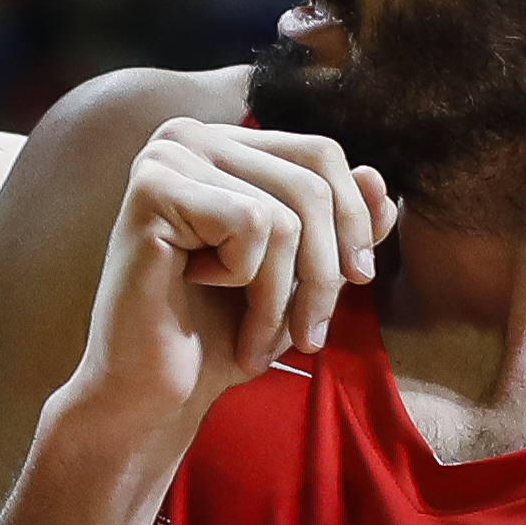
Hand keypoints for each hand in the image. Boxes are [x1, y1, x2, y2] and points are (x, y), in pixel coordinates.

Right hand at [63, 120, 391, 444]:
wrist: (149, 388)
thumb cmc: (218, 332)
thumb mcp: (301, 273)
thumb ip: (340, 223)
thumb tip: (375, 176)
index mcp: (222, 145)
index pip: (320, 155)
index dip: (353, 220)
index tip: (358, 280)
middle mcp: (190, 136)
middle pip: (311, 182)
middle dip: (324, 269)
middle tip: (309, 335)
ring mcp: (168, 157)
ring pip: (285, 214)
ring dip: (281, 293)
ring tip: (256, 338)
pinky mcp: (153, 188)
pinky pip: (250, 223)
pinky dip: (242, 278)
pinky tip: (198, 288)